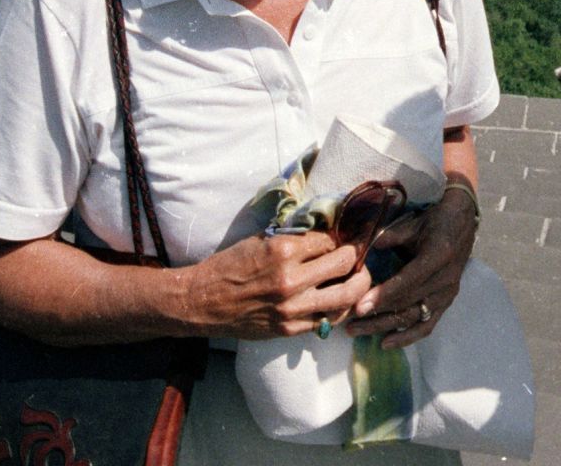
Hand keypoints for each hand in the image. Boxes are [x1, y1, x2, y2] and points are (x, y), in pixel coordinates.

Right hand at [179, 230, 371, 339]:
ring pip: (346, 295)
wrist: (201, 302)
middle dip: (356, 255)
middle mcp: (290, 280)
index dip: (340, 236)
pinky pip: (329, 319)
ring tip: (359, 276)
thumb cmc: (229, 266)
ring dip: (359, 283)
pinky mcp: (290, 329)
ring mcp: (292, 308)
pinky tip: (341, 298)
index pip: (330, 239)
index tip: (345, 236)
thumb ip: (295, 237)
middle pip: (345, 263)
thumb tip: (328, 231)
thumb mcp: (261, 240)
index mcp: (283, 251)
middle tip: (357, 253)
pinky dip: (341, 307)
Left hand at [346, 186, 477, 347]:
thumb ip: (390, 237)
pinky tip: (386, 343)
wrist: (462, 224)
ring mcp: (447, 294)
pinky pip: (427, 326)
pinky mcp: (446, 303)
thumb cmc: (435, 222)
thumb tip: (366, 249)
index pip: (408, 281)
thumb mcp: (413, 224)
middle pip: (408, 304)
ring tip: (358, 331)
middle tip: (349, 323)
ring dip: (384, 327)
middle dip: (377, 315)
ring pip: (413, 318)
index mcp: (438, 255)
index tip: (360, 307)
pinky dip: (407, 337)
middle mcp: (445, 279)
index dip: (384, 295)